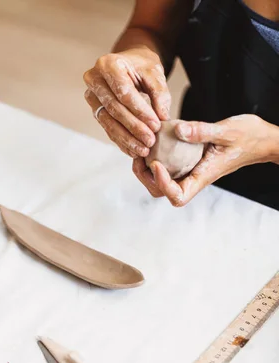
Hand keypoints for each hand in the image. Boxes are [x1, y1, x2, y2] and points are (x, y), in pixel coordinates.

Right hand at [83, 50, 170, 157]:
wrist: (129, 65)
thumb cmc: (142, 67)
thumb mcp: (154, 73)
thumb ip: (160, 93)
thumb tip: (163, 117)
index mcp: (108, 65)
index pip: (124, 94)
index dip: (140, 112)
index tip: (156, 126)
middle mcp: (94, 80)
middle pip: (115, 110)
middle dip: (134, 128)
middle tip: (150, 141)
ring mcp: (92, 97)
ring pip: (109, 122)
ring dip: (127, 139)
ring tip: (143, 150)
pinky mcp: (95, 110)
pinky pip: (107, 129)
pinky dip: (121, 141)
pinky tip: (134, 151)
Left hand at [133, 114, 278, 205]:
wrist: (259, 139)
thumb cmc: (248, 137)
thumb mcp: (227, 130)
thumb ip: (202, 131)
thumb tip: (178, 130)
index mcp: (203, 178)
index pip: (177, 196)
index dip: (162, 185)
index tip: (156, 163)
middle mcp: (193, 178)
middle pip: (163, 193)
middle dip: (147, 179)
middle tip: (139, 158)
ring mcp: (190, 172)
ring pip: (162, 183)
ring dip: (147, 171)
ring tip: (141, 152)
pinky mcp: (188, 163)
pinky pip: (167, 168)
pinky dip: (155, 159)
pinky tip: (152, 143)